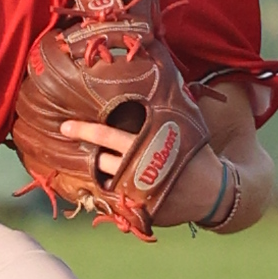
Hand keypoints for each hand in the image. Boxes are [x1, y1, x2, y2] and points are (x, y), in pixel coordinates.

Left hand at [57, 118, 223, 224]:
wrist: (213, 192)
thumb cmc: (195, 154)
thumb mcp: (186, 125)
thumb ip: (167, 106)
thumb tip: (160, 68)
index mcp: (147, 146)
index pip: (109, 136)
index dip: (86, 131)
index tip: (65, 126)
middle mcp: (138, 169)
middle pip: (101, 160)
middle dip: (82, 148)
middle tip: (64, 134)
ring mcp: (137, 192)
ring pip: (104, 180)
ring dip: (94, 171)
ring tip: (85, 160)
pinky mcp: (139, 210)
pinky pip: (114, 201)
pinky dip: (105, 192)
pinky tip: (98, 184)